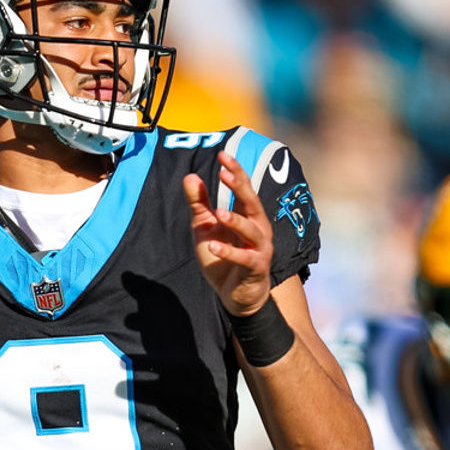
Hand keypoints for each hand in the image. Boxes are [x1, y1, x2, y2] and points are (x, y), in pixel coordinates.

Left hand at [182, 151, 273, 315]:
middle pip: (252, 203)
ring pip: (252, 231)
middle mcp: (258, 229)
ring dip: (236, 221)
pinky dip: (229, 252)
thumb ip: (200, 205)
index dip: (235, 172)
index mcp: (247, 216)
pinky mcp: (255, 269)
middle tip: (224, 173)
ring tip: (219, 213)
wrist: (235, 295)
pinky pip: (244, 259)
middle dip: (240, 187)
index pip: (244, 189)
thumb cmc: (223, 257)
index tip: (223, 154)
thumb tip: (190, 177)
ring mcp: (259, 249)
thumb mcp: (206, 228)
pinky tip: (214, 247)